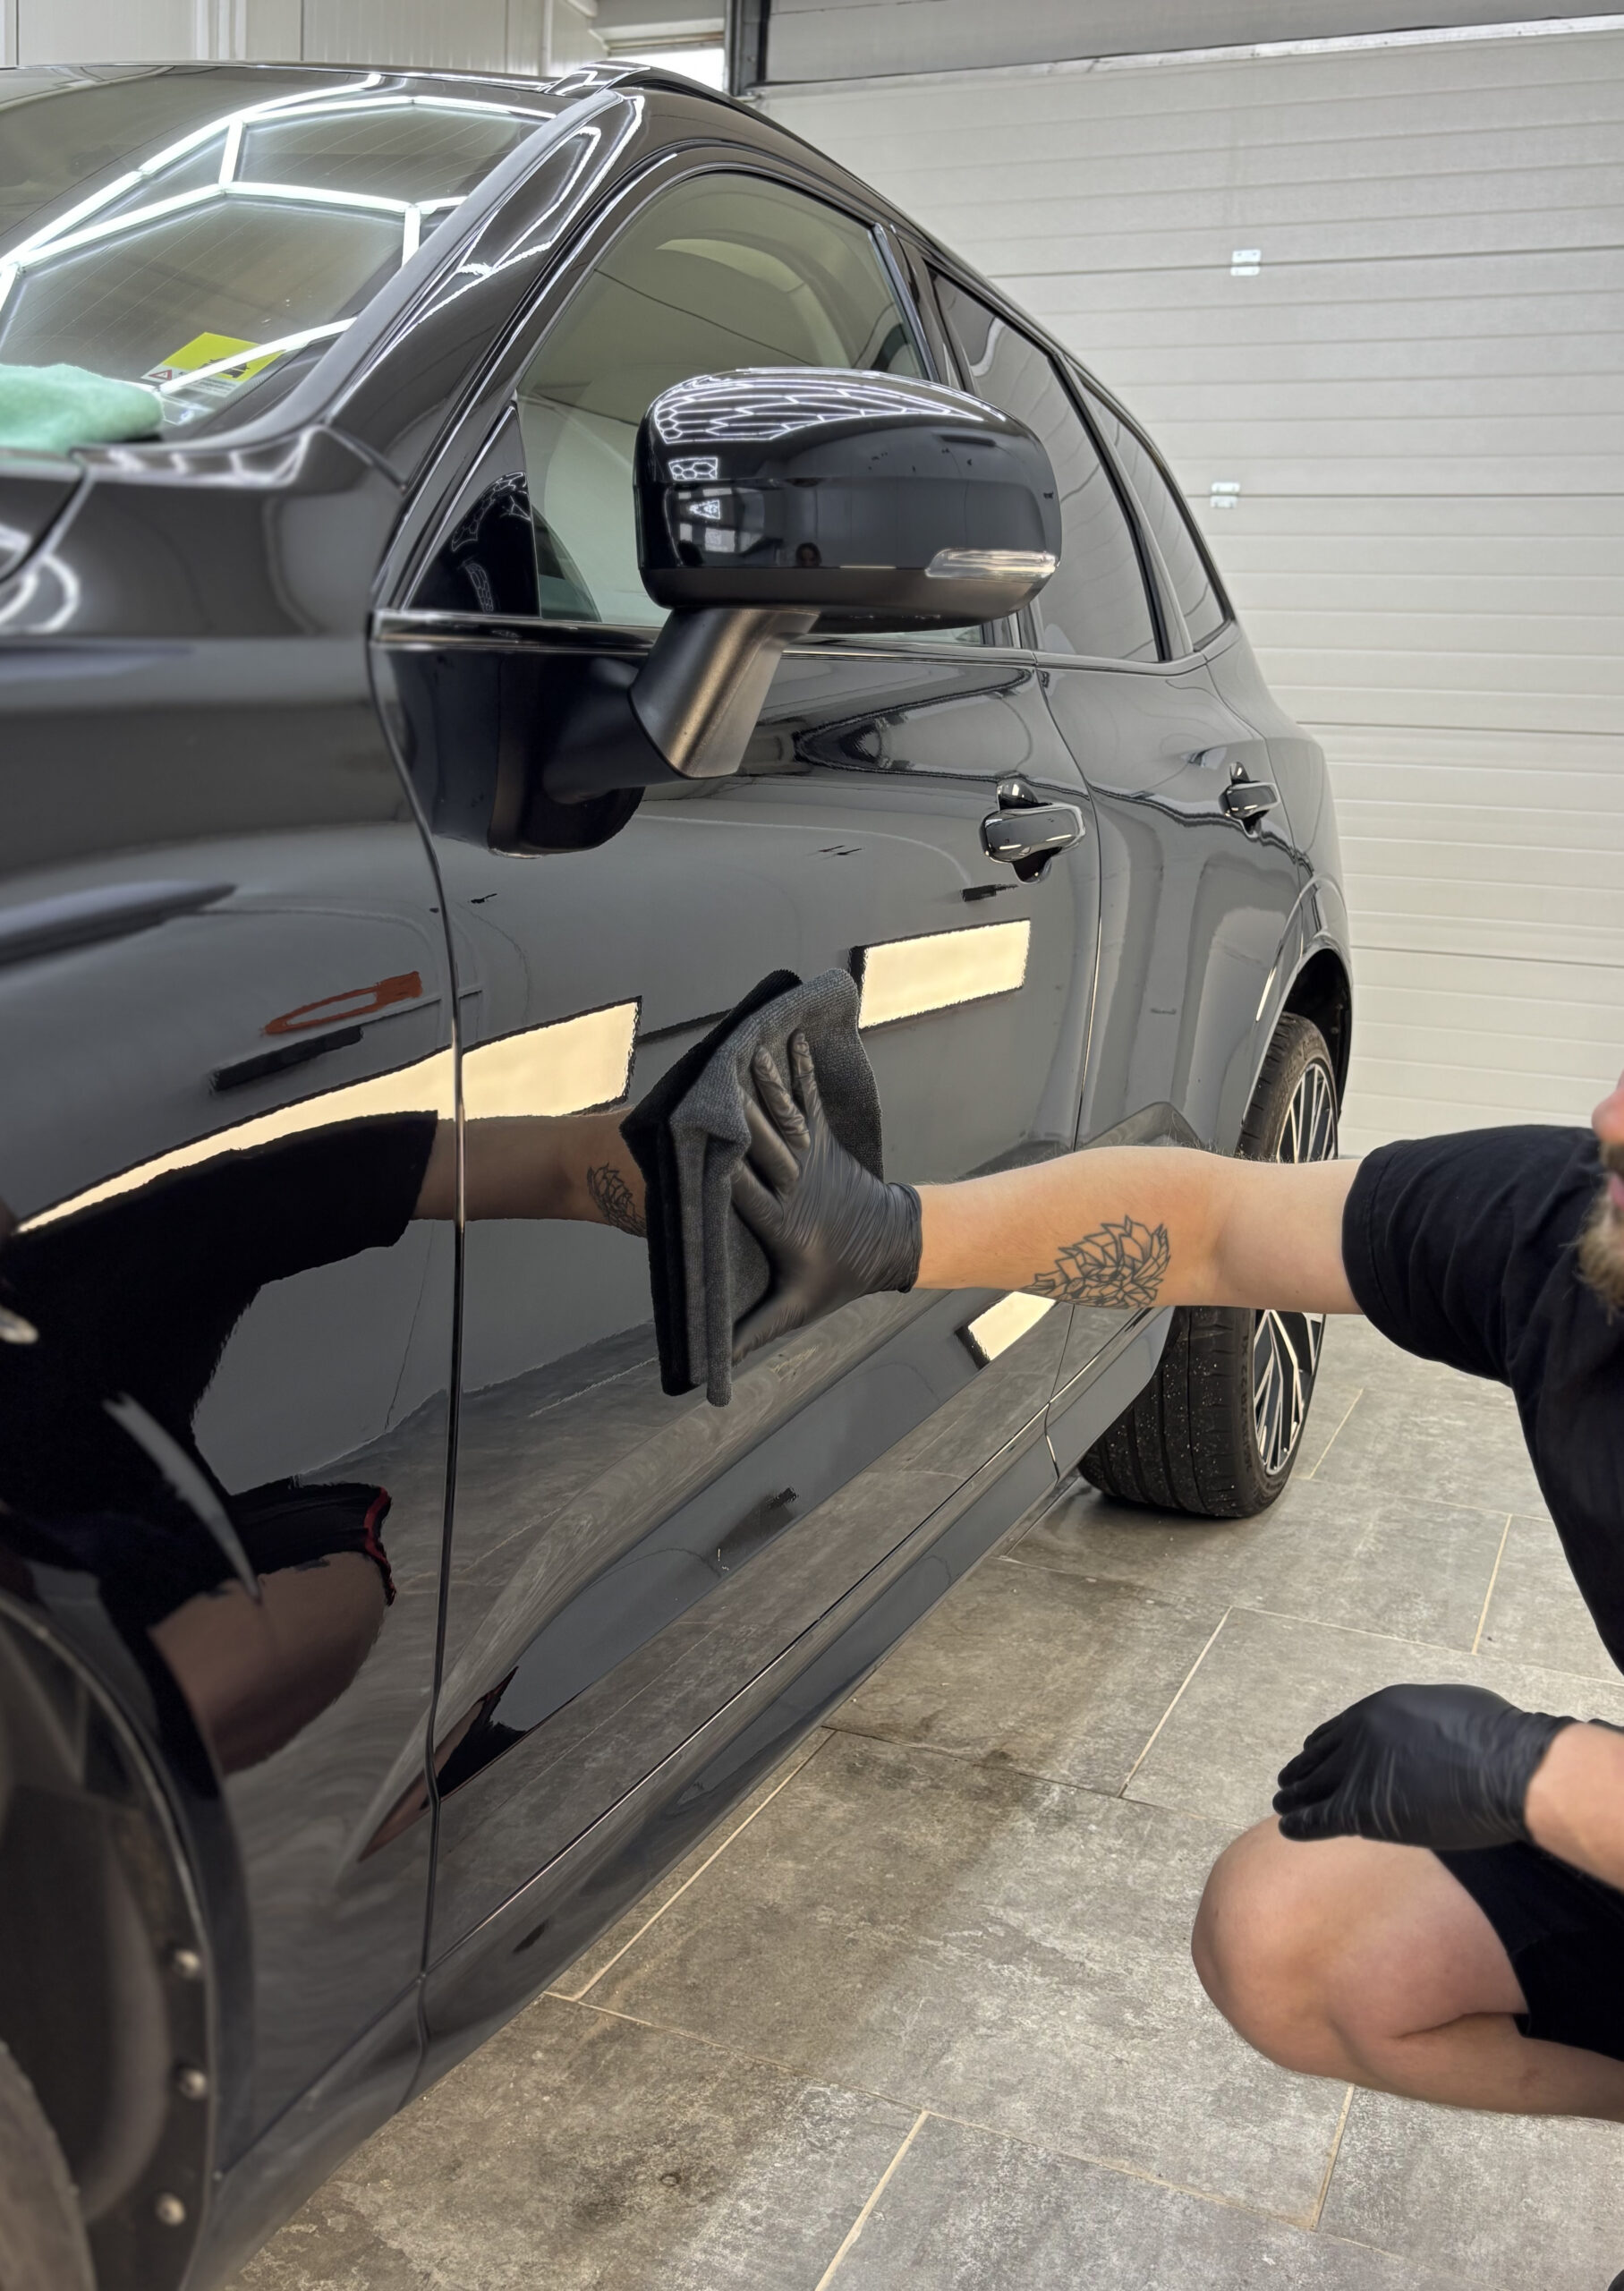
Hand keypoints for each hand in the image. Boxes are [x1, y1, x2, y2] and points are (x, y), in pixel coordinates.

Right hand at [730, 1032, 921, 1361]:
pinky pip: (808, 1100)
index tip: (694, 1150)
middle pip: (760, 1146)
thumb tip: (713, 1364)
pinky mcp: (823, 1140)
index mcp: (782, 1223)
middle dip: (736, 1115)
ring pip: (783, 1117)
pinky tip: (789, 1040)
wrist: (894, 1244)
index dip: (721, 1170)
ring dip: (765, 1084)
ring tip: (748, 1049)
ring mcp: (811, 1158)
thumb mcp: (794, 1309)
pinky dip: (799, 1070)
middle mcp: (795, 1185)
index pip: (744, 1194)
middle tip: (708, 1086)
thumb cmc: (839, 1278)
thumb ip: (751, 1331)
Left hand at [1274, 1682, 1575, 1852]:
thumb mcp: (1450, 1707)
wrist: (1505, 1768)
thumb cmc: (1494, 1737)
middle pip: (1321, 1758)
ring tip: (1281, 1802)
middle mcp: (1360, 1735)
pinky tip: (1288, 1828)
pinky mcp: (1363, 1808)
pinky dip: (1302, 1823)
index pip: (1339, 1731)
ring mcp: (1358, 1770)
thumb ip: (1424, 1721)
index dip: (1322, 1746)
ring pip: (1314, 1786)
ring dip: (1295, 1795)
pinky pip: (1321, 1817)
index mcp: (1380, 1708)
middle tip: (1286, 1780)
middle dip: (1302, 1770)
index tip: (1310, 1753)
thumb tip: (1427, 1732)